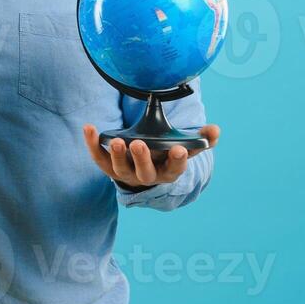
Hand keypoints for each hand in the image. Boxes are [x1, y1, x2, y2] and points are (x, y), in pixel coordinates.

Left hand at [81, 123, 220, 190]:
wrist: (144, 167)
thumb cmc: (167, 154)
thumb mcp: (186, 147)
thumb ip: (202, 139)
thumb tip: (215, 130)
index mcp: (168, 171)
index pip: (174, 168)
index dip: (178, 160)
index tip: (180, 149)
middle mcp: (147, 175)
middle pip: (145, 172)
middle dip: (142, 159)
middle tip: (140, 143)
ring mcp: (126, 173)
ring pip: (120, 168)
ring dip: (117, 155)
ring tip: (117, 141)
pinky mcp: (108, 167)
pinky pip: (98, 157)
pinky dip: (92, 144)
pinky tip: (89, 128)